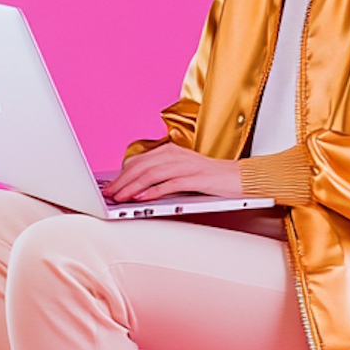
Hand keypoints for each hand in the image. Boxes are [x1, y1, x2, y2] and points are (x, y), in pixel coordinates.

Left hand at [106, 143, 243, 201]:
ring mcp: (187, 165)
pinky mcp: (196, 177)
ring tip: (121, 197)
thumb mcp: (182, 173)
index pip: (139, 161)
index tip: (108, 187)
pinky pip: (170, 184)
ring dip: (133, 187)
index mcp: (171, 151)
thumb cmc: (211, 179)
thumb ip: (162, 176)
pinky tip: (142, 198)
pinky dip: (154, 191)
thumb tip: (137, 188)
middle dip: (122, 181)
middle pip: (142, 166)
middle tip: (109, 194)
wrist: (240, 178)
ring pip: (152, 174)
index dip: (121, 175)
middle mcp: (176, 155)